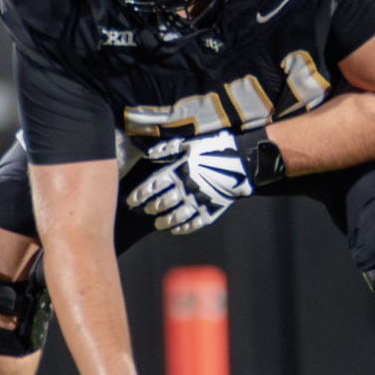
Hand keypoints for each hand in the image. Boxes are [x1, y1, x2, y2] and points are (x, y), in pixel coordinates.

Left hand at [126, 131, 255, 234]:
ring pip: (175, 217)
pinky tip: (175, 229)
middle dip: (151, 207)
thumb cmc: (214, 150)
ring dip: (164, 221)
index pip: (152, 186)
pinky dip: (182, 228)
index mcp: (179, 171)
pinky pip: (192, 224)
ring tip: (158, 223)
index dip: (140, 194)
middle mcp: (186, 189)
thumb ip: (168, 149)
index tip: (131, 200)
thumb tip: (150, 155)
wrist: (243, 163)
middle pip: (162, 203)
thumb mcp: (190, 144)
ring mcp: (198, 202)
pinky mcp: (210, 211)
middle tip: (147, 209)